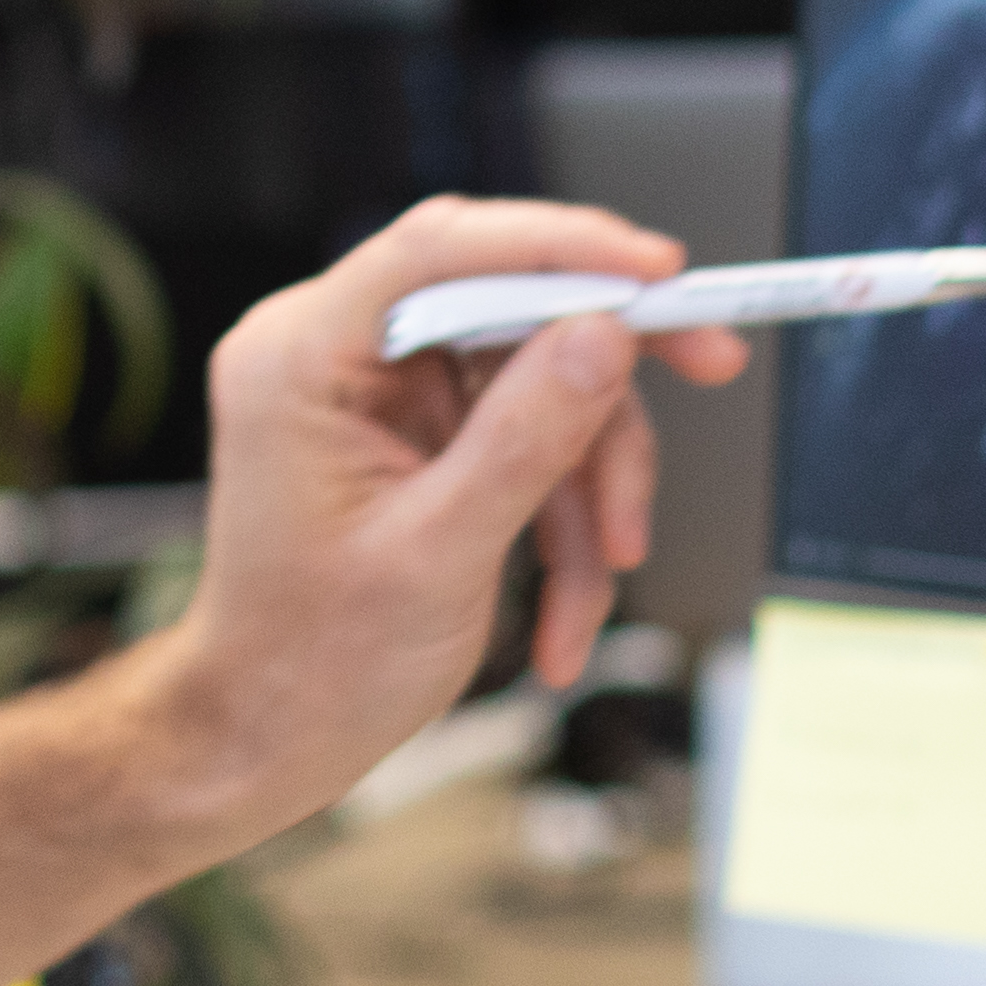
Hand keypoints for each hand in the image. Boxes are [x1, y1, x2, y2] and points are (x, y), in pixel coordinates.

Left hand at [121, 197, 749, 851]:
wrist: (269, 741)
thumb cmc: (313, 664)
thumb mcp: (437, 554)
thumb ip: (524, 437)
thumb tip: (602, 333)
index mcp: (302, 354)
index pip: (439, 250)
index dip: (560, 245)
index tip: (658, 270)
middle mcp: (335, 354)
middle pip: (504, 306)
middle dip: (605, 373)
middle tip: (716, 361)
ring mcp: (378, 397)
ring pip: (534, 381)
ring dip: (590, 482)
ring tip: (599, 585)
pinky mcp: (416, 439)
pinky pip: (523, 438)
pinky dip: (562, 517)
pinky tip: (565, 615)